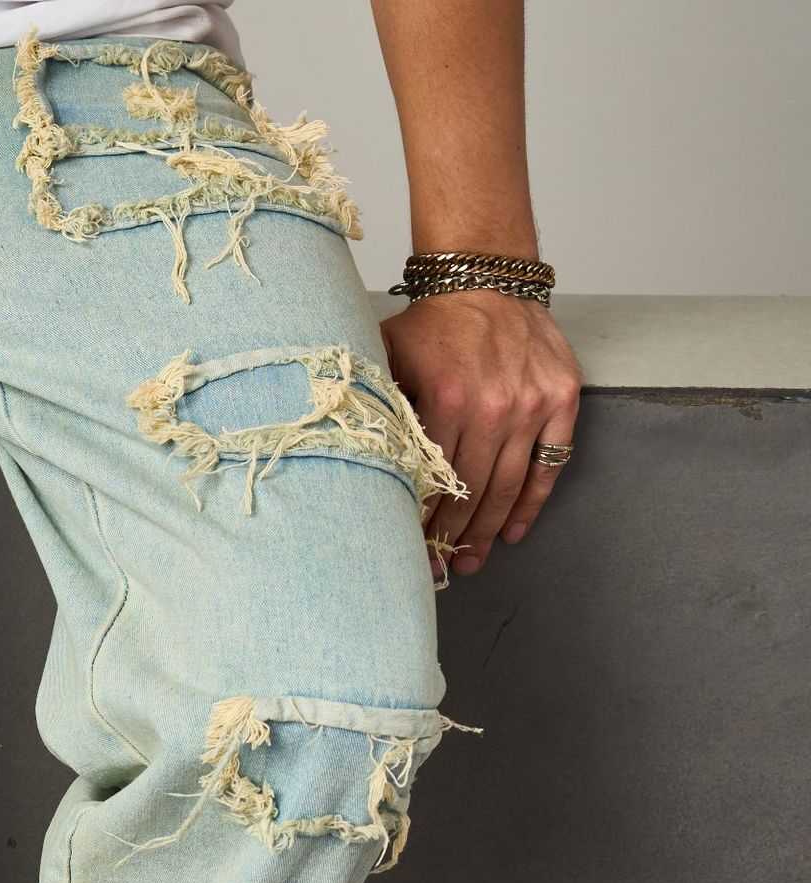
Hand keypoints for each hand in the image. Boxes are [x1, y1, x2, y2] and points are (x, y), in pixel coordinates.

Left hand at [382, 291, 581, 577]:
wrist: (486, 280)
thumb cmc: (431, 326)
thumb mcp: (389, 359)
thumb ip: (379, 408)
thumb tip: (357, 463)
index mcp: (446, 399)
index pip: (430, 478)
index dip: (418, 519)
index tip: (408, 549)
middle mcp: (492, 406)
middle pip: (468, 491)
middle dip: (450, 536)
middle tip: (438, 567)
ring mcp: (530, 405)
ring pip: (506, 486)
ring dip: (488, 531)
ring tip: (471, 560)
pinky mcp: (560, 400)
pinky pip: (548, 463)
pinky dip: (531, 503)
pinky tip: (514, 531)